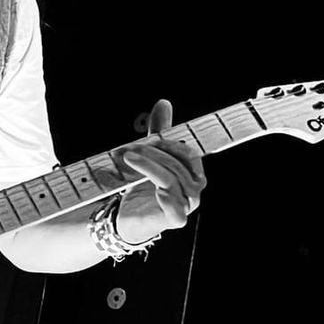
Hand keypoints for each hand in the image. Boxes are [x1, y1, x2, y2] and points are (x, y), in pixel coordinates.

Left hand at [112, 99, 205, 242]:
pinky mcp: (175, 220)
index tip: (150, 140)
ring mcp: (186, 206)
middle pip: (178, 165)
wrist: (129, 218)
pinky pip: (176, 209)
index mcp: (194, 173)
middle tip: (130, 148)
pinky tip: (157, 192)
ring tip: (129, 159)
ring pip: (172, 180)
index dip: (170, 145)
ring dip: (149, 167)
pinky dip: (168, 199)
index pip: (188, 153)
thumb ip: (160, 133)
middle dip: (154, 153)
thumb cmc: (144, 187)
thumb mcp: (151, 156)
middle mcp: (195, 190)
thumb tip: (164, 103)